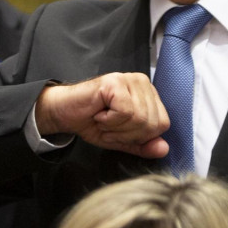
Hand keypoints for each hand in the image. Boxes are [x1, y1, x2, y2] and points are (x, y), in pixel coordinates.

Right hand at [34, 73, 169, 157]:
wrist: (64, 113)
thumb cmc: (92, 122)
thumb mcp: (122, 140)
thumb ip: (144, 145)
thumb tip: (164, 148)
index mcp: (148, 94)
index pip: (162, 124)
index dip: (139, 136)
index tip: (119, 130)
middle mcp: (142, 82)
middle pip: (153, 123)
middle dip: (127, 133)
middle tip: (108, 125)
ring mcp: (129, 79)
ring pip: (140, 118)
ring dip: (116, 128)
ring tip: (103, 119)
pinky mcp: (115, 82)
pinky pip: (125, 112)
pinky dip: (109, 120)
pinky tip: (99, 113)